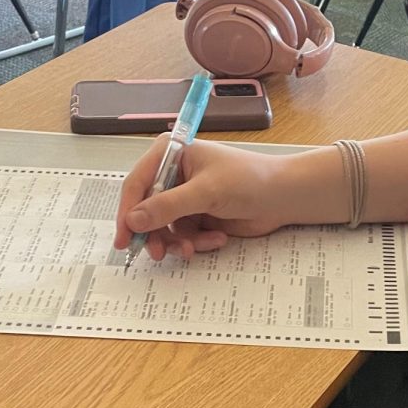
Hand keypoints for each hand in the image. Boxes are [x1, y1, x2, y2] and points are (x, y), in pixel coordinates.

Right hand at [115, 137, 289, 258]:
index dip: (127, 212)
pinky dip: (196, 242)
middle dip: (154, 233)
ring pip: (163, 228)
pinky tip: (217, 239)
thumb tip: (132, 220)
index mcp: (171, 154)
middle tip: (158, 253)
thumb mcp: (206, 192)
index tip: (124, 238)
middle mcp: (174, 174)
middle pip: (146, 209)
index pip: (137, 183)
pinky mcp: (197, 216)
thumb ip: (167, 206)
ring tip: (193, 249)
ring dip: (178, 242)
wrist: (283, 197)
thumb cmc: (250, 181)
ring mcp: (185, 197)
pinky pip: (183, 236)